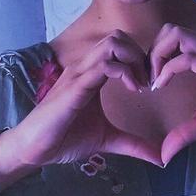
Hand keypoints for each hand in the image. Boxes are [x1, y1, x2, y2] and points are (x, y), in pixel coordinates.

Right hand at [0, 31, 159, 187]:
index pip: (120, 46)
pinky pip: (103, 65)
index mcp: (92, 74)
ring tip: (140, 85)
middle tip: (148, 82)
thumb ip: (134, 144)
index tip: (150, 84)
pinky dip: (125, 72)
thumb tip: (160, 159)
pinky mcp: (75, 86)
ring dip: (134, 60)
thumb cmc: (65, 139)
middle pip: (118, 37)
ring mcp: (79, 74)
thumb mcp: (108, 140)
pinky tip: (132, 90)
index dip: (141, 60)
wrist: (35, 149)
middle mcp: (85, 68)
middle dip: (140, 55)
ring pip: (112, 43)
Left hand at [150, 22, 195, 166]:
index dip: (152, 58)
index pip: (170, 41)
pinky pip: (191, 57)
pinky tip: (163, 87)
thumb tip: (163, 154)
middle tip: (148, 79)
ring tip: (155, 81)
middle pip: (170, 29)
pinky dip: (169, 69)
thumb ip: (183, 134)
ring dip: (158, 55)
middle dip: (152, 51)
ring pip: (177, 34)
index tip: (147, 85)